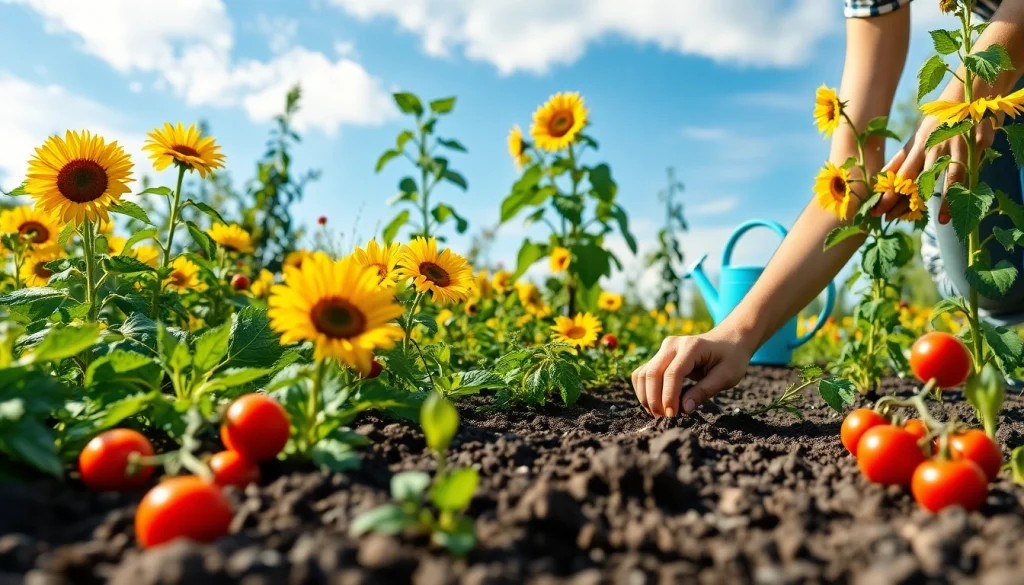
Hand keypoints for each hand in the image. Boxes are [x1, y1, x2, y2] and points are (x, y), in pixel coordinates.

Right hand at [630, 326, 754, 416]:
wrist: (729, 339)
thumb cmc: (731, 358)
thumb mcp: (726, 376)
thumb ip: (704, 391)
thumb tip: (684, 409)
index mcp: (692, 347)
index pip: (672, 373)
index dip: (669, 397)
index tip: (672, 416)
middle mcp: (673, 344)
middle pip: (652, 373)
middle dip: (654, 400)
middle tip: (664, 420)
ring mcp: (664, 348)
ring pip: (642, 374)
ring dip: (646, 397)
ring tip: (659, 414)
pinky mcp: (659, 355)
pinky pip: (642, 373)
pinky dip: (644, 390)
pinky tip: (656, 404)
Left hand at [873, 115, 996, 222]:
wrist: (970, 93)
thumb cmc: (941, 120)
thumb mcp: (919, 135)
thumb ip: (903, 157)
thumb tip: (883, 175)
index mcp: (920, 144)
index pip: (901, 175)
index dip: (888, 194)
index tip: (875, 211)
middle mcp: (936, 146)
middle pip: (919, 180)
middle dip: (903, 202)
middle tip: (890, 220)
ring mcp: (958, 145)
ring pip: (950, 177)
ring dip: (944, 200)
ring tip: (940, 220)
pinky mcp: (978, 144)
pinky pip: (973, 169)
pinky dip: (967, 187)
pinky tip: (964, 202)